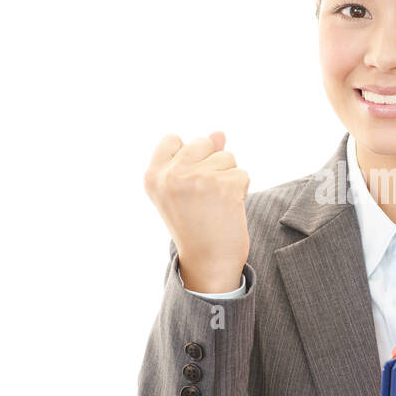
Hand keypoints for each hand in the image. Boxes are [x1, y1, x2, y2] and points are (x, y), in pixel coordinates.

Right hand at [144, 131, 249, 292]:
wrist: (208, 263)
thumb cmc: (195, 226)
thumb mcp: (185, 190)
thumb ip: (198, 158)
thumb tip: (219, 133)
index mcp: (153, 176)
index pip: (172, 139)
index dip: (188, 156)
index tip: (188, 184)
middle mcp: (172, 175)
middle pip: (204, 143)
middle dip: (212, 164)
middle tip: (205, 196)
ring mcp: (198, 179)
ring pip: (227, 157)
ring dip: (228, 179)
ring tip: (216, 205)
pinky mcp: (224, 186)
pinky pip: (242, 174)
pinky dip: (241, 191)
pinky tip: (229, 210)